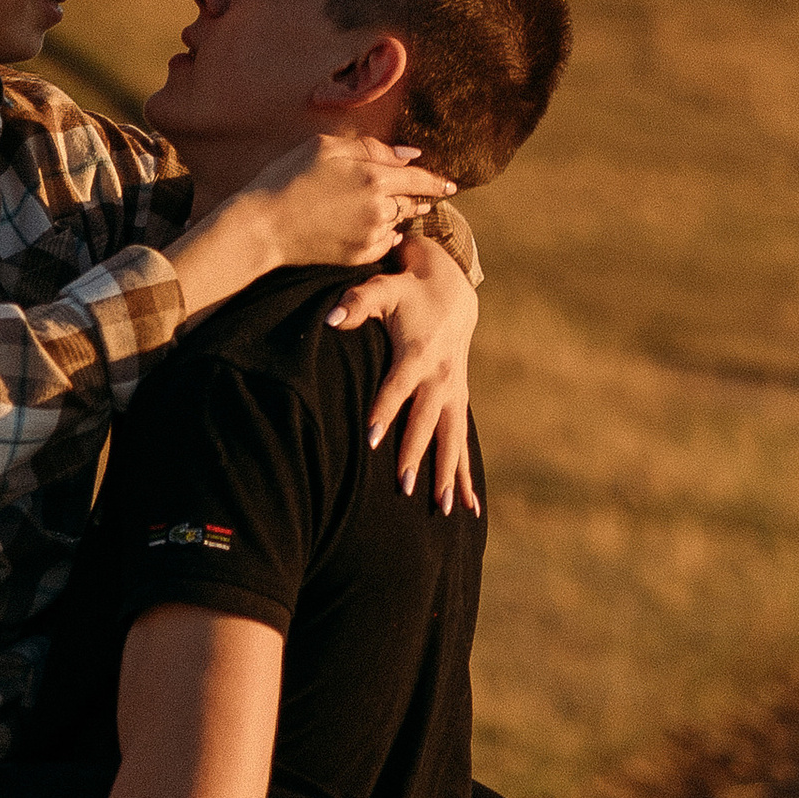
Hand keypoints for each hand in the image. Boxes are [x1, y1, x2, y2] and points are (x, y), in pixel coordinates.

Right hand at [240, 130, 456, 272]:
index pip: (419, 178)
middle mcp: (379, 209)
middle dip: (419, 197)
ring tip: (396, 209)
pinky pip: (384, 244)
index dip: (436, 180)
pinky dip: (386, 234)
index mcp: (373, 177)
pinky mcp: (358, 255)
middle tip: (425, 196)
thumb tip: (409, 155)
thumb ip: (371, 147)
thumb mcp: (325, 147)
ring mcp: (370, 235)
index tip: (450, 185)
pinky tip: (377, 228)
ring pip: (398, 223)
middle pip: (412, 202)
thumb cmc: (289, 178)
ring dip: (400, 215)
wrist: (264, 226)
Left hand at [329, 232, 479, 512]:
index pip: (398, 386)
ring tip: (444, 510)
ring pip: (453, 438)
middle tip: (405, 487)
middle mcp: (441, 377)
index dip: (384, 410)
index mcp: (419, 353)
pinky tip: (469, 507)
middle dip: (418, 453)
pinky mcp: (458, 400)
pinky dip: (466, 474)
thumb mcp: (383, 287)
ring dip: (447, 474)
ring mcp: (454, 391)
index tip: (369, 438)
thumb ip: (356, 301)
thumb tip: (329, 317)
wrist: (451, 288)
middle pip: (428, 421)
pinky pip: (464, 443)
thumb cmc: (407, 290)